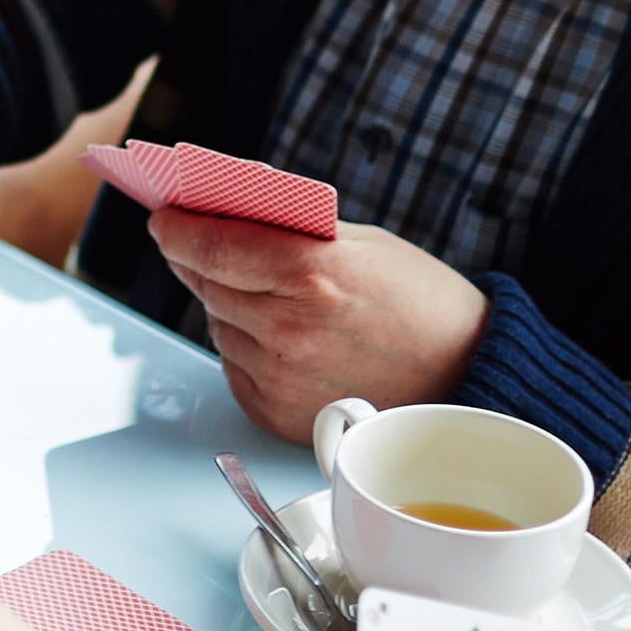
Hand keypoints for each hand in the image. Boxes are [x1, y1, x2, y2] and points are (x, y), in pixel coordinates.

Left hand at [148, 209, 485, 438]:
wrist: (467, 374)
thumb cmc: (420, 302)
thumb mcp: (358, 242)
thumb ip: (286, 231)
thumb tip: (217, 216)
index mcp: (308, 273)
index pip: (208, 244)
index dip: (177, 228)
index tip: (164, 218)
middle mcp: (287, 329)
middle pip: (206, 284)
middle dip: (198, 260)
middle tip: (194, 242)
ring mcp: (280, 376)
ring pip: (219, 326)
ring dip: (229, 306)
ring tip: (264, 293)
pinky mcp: (277, 413)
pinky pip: (235, 366)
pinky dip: (247, 347)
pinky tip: (282, 335)